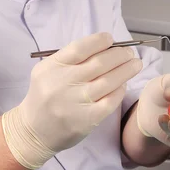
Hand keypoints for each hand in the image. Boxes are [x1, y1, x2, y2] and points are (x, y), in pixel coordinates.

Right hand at [2, 33, 142, 169]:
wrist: (34, 130)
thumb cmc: (47, 95)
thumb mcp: (49, 70)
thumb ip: (72, 58)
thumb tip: (106, 46)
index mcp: (52, 67)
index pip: (80, 48)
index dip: (99, 41)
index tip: (111, 39)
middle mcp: (62, 83)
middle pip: (99, 63)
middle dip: (120, 54)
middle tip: (130, 53)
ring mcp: (75, 102)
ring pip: (108, 81)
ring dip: (127, 70)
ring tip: (136, 64)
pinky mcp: (86, 119)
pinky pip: (110, 101)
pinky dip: (120, 90)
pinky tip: (124, 85)